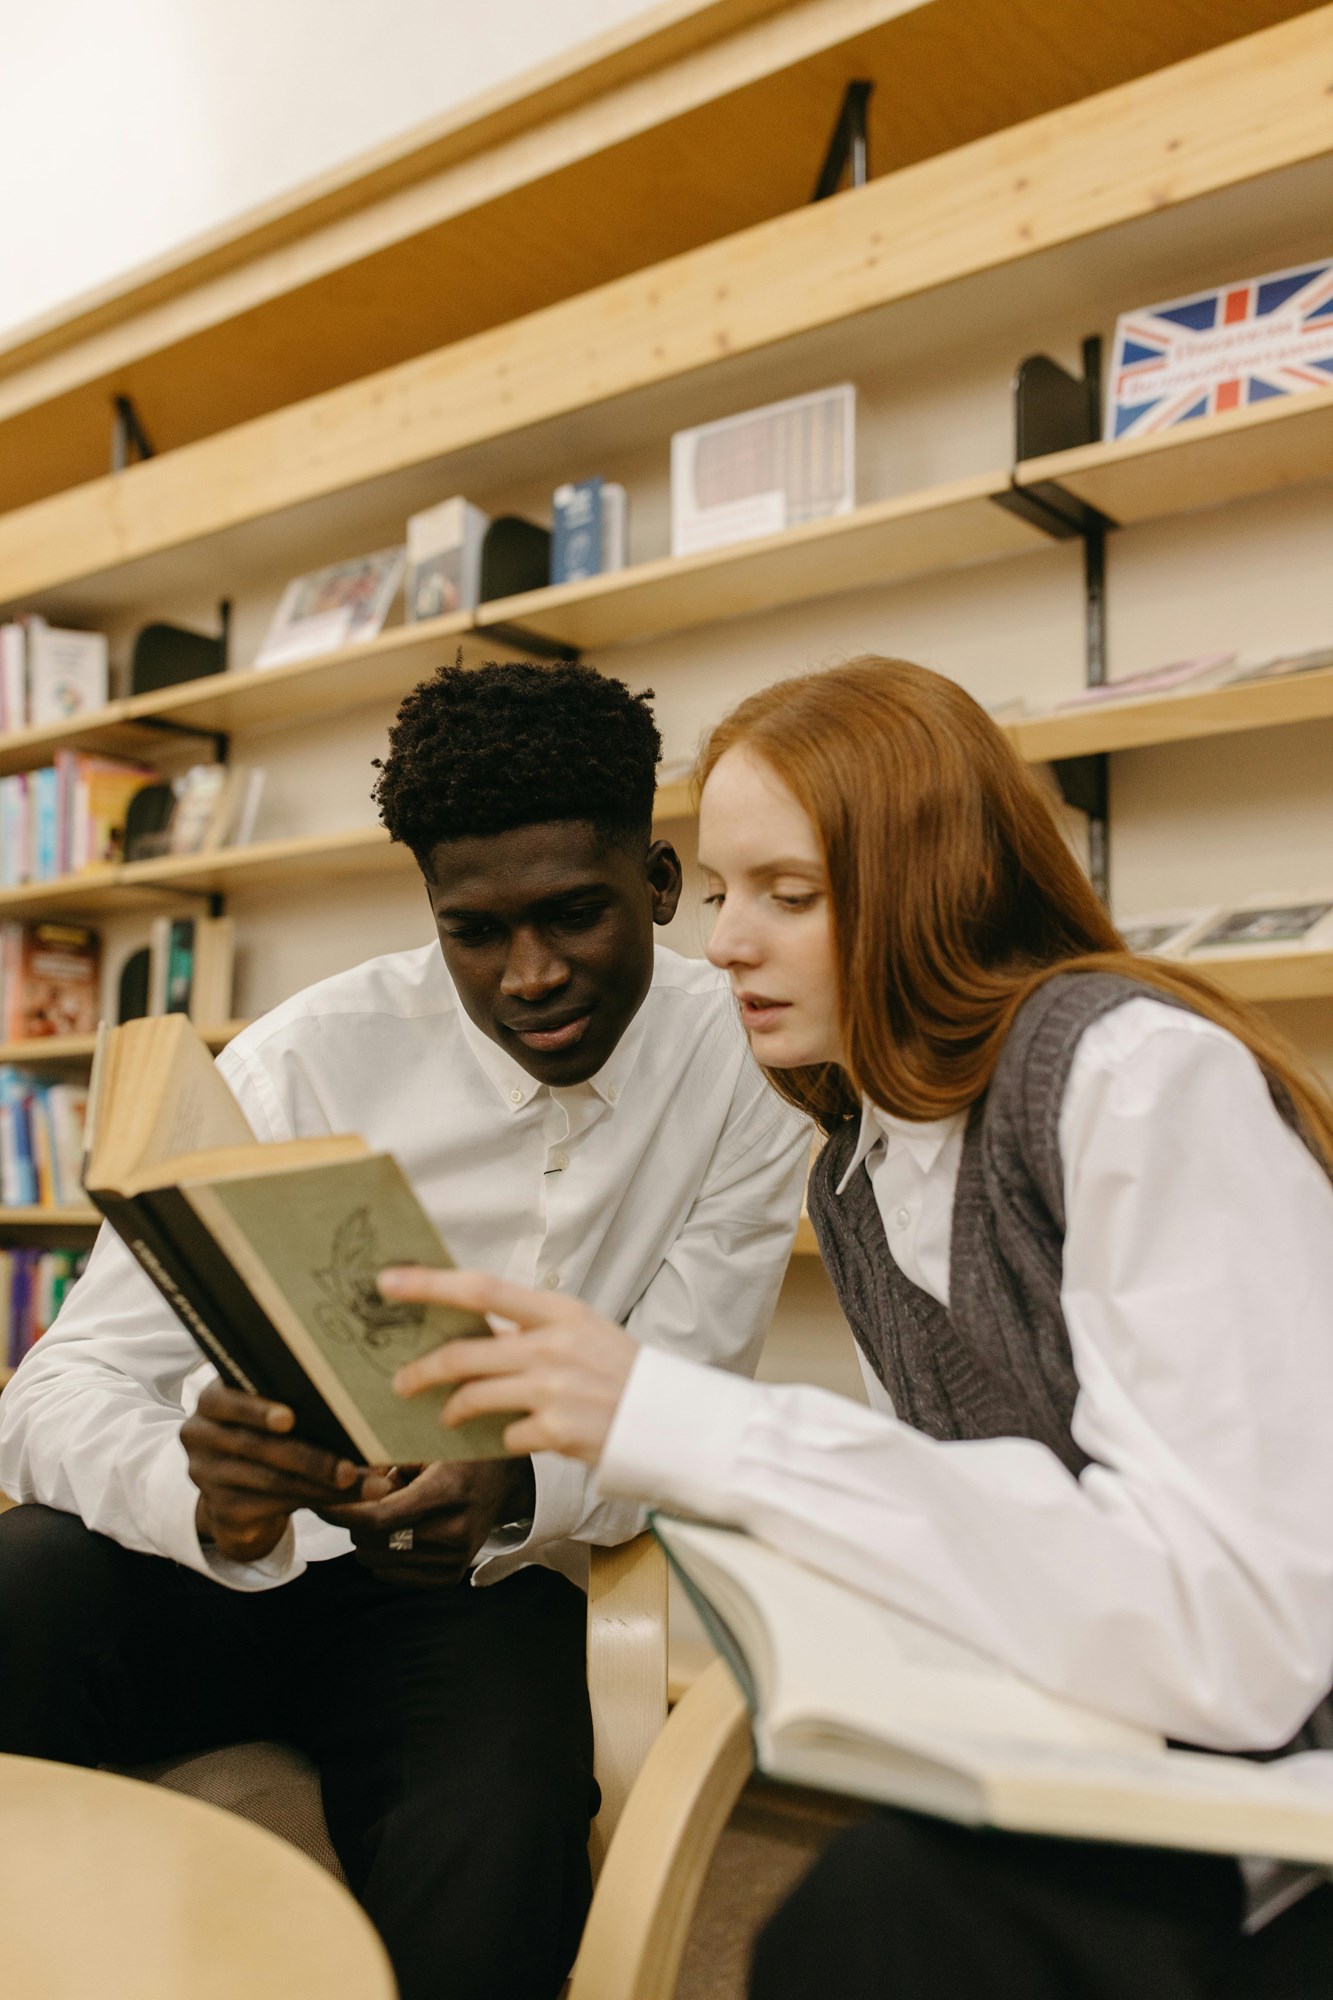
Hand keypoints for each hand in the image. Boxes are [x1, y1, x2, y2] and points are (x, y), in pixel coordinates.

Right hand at [182, 1379, 359, 1564]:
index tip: (289, 1419)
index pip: (224, 1400)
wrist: (237, 1490)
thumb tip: (358, 1403)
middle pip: (257, 1447)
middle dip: (310, 1458)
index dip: (255, 1410)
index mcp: (212, 1401)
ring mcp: (208, 1476)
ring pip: (273, 1481)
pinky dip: (321, 1500)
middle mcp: (201, 1436)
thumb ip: (295, 1403)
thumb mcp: (269, 1415)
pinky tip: (351, 1497)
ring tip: (369, 1486)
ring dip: (324, 1486)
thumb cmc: (266, 1435)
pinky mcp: (223, 1508)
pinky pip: (277, 1505)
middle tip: (350, 1469)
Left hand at [319, 1457, 537, 1586]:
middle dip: (356, 1521)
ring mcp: (456, 1557)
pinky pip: (392, 1575)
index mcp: (450, 1489)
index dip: (342, 1513)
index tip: (318, 1501)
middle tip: (361, 1497)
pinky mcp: (452, 1575)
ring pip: (378, 1560)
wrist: (504, 1483)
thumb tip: (336, 1477)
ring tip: (389, 1510)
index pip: (380, 1517)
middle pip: (374, 1542)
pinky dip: (384, 1555)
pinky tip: (399, 1530)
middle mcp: (456, 1529)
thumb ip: (384, 1462)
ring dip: (369, 1538)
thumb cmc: (459, 1454)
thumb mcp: (427, 1444)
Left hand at [379, 1267, 636, 1465]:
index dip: (430, 1285)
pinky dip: (504, 1438)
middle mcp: (554, 1346)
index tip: (388, 1281)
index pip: (482, 1289)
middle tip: (400, 1381)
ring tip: (447, 1416)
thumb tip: (470, 1333)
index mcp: (559, 1312)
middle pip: (465, 1352)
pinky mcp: (557, 1431)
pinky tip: (518, 1436)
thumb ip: (531, 1328)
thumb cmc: (619, 1372)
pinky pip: (506, 1436)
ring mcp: (554, 1389)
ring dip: (453, 1409)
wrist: (670, 1419)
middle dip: (423, 1369)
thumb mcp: (581, 1332)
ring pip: (475, 1397)